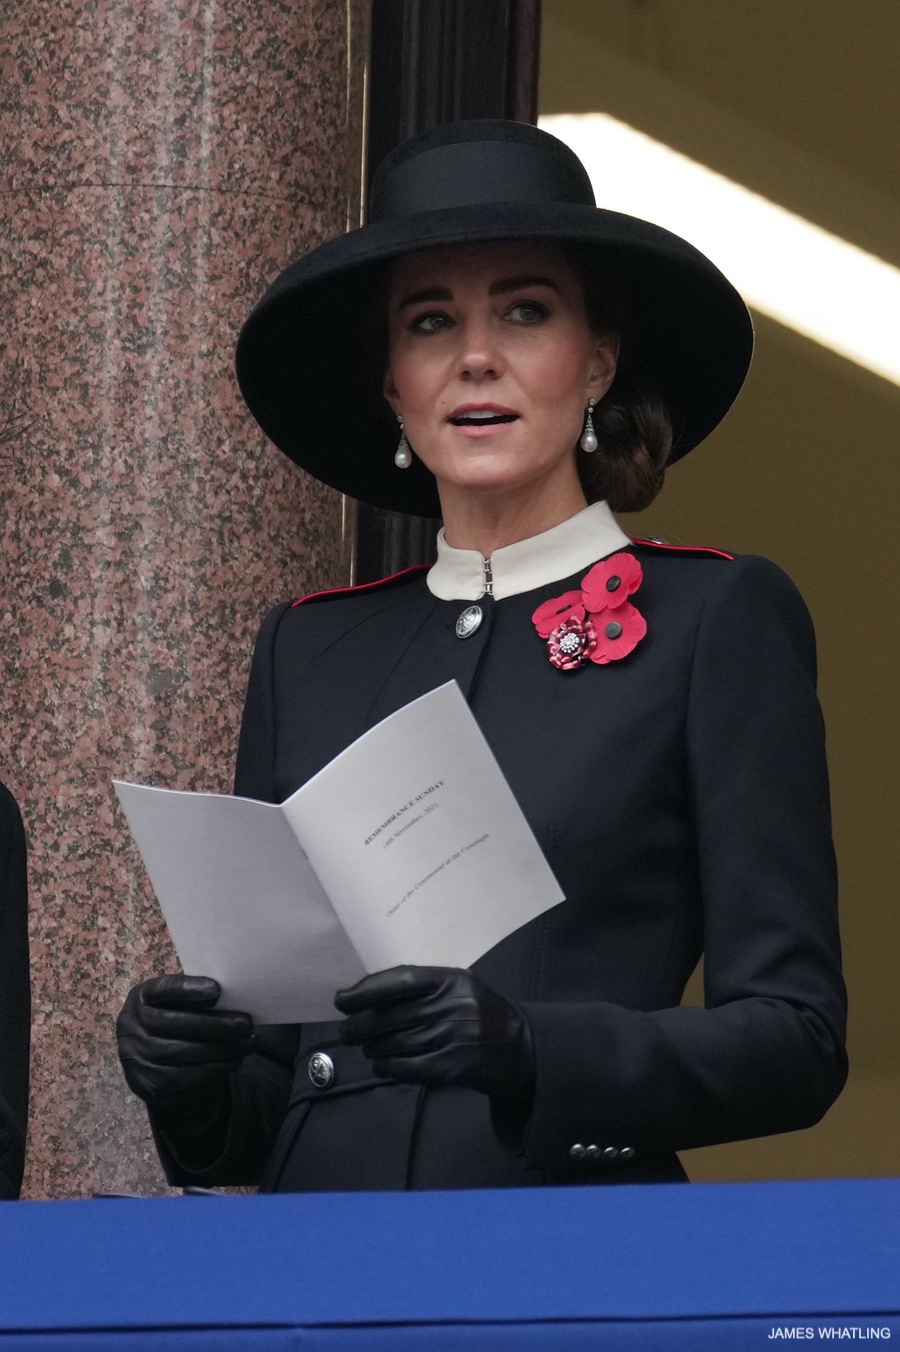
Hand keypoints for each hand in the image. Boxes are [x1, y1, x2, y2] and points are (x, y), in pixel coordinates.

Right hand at [116, 974, 254, 1112]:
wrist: (156, 1064)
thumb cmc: (177, 1022)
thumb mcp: (179, 1004)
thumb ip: (197, 997)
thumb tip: (234, 993)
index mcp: (141, 997)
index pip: (163, 989)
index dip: (189, 989)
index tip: (217, 990)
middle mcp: (129, 1025)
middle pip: (174, 1024)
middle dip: (215, 1024)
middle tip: (246, 1024)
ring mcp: (134, 1056)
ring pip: (182, 1052)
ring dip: (221, 1049)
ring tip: (248, 1044)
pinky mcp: (145, 1083)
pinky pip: (183, 1076)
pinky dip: (213, 1069)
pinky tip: (234, 1061)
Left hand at [335, 966, 533, 1098]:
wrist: (519, 1048)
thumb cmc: (481, 1013)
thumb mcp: (459, 987)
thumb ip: (422, 988)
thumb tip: (369, 993)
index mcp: (451, 980)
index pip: (401, 980)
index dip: (367, 990)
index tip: (343, 1000)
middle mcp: (450, 1006)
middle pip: (391, 1016)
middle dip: (360, 1026)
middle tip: (347, 1032)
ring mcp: (452, 1037)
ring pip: (394, 1043)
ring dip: (373, 1048)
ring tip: (368, 1048)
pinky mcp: (451, 1066)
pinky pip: (407, 1067)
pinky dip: (387, 1067)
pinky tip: (382, 1065)